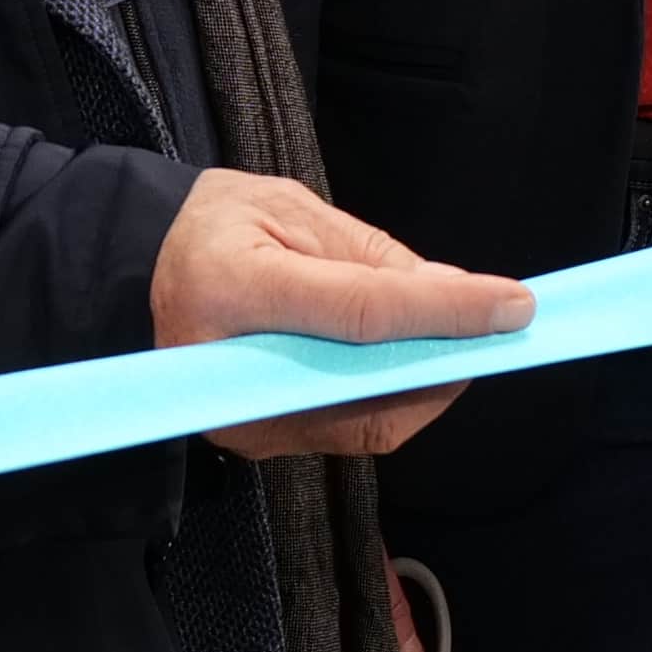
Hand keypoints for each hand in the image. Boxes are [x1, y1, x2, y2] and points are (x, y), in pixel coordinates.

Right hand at [152, 166, 533, 460]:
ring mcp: (243, 420)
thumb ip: (371, 257)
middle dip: (448, 356)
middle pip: (371, 382)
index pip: (362, 315)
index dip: (446, 314)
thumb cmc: (213, 228)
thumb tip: (453, 296)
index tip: (514, 305)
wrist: (137, 274)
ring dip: (432, 382)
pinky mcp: (258, 442)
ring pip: (370, 421)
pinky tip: (421, 360)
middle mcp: (229, 372)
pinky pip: (350, 431)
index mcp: (229, 289)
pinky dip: (400, 398)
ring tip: (465, 337)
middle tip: (501, 325)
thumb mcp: (290, 210)